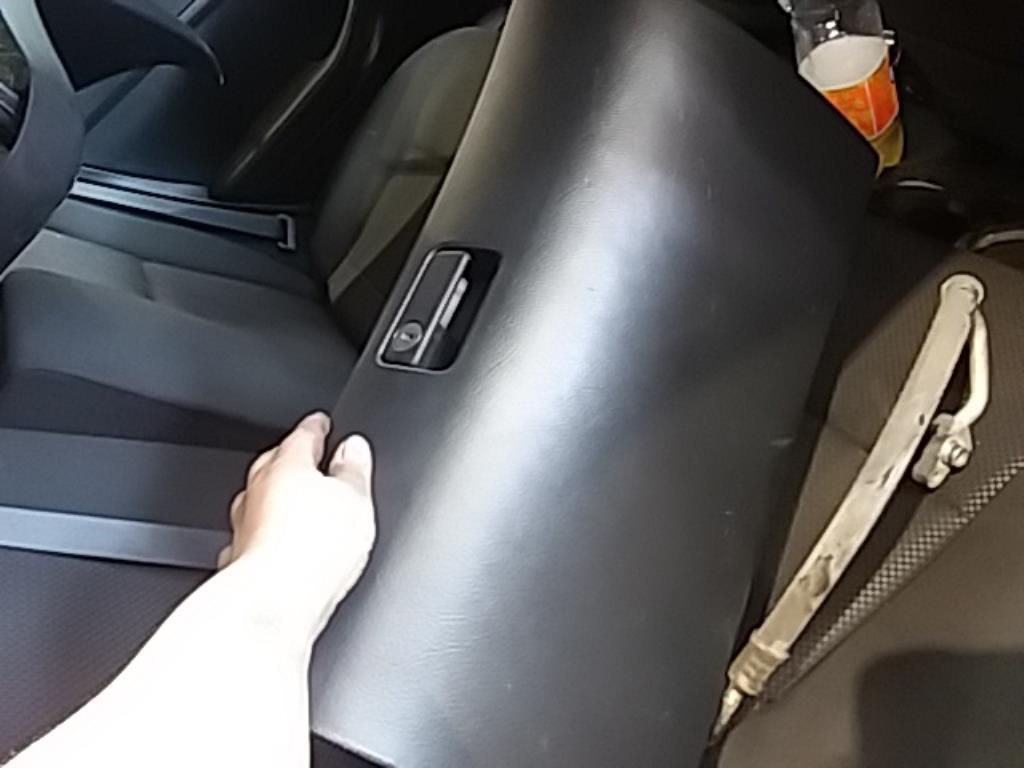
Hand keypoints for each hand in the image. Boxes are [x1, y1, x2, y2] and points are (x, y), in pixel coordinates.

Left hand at [219, 412, 376, 637]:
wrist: (273, 603)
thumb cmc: (312, 550)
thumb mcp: (354, 499)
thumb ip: (353, 470)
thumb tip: (352, 447)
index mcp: (286, 466)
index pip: (302, 436)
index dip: (316, 427)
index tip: (321, 422)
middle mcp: (257, 491)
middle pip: (274, 464)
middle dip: (291, 459)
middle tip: (310, 458)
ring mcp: (243, 527)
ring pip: (259, 500)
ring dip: (275, 497)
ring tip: (296, 504)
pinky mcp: (239, 561)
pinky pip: (253, 536)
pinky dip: (265, 534)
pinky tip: (276, 545)